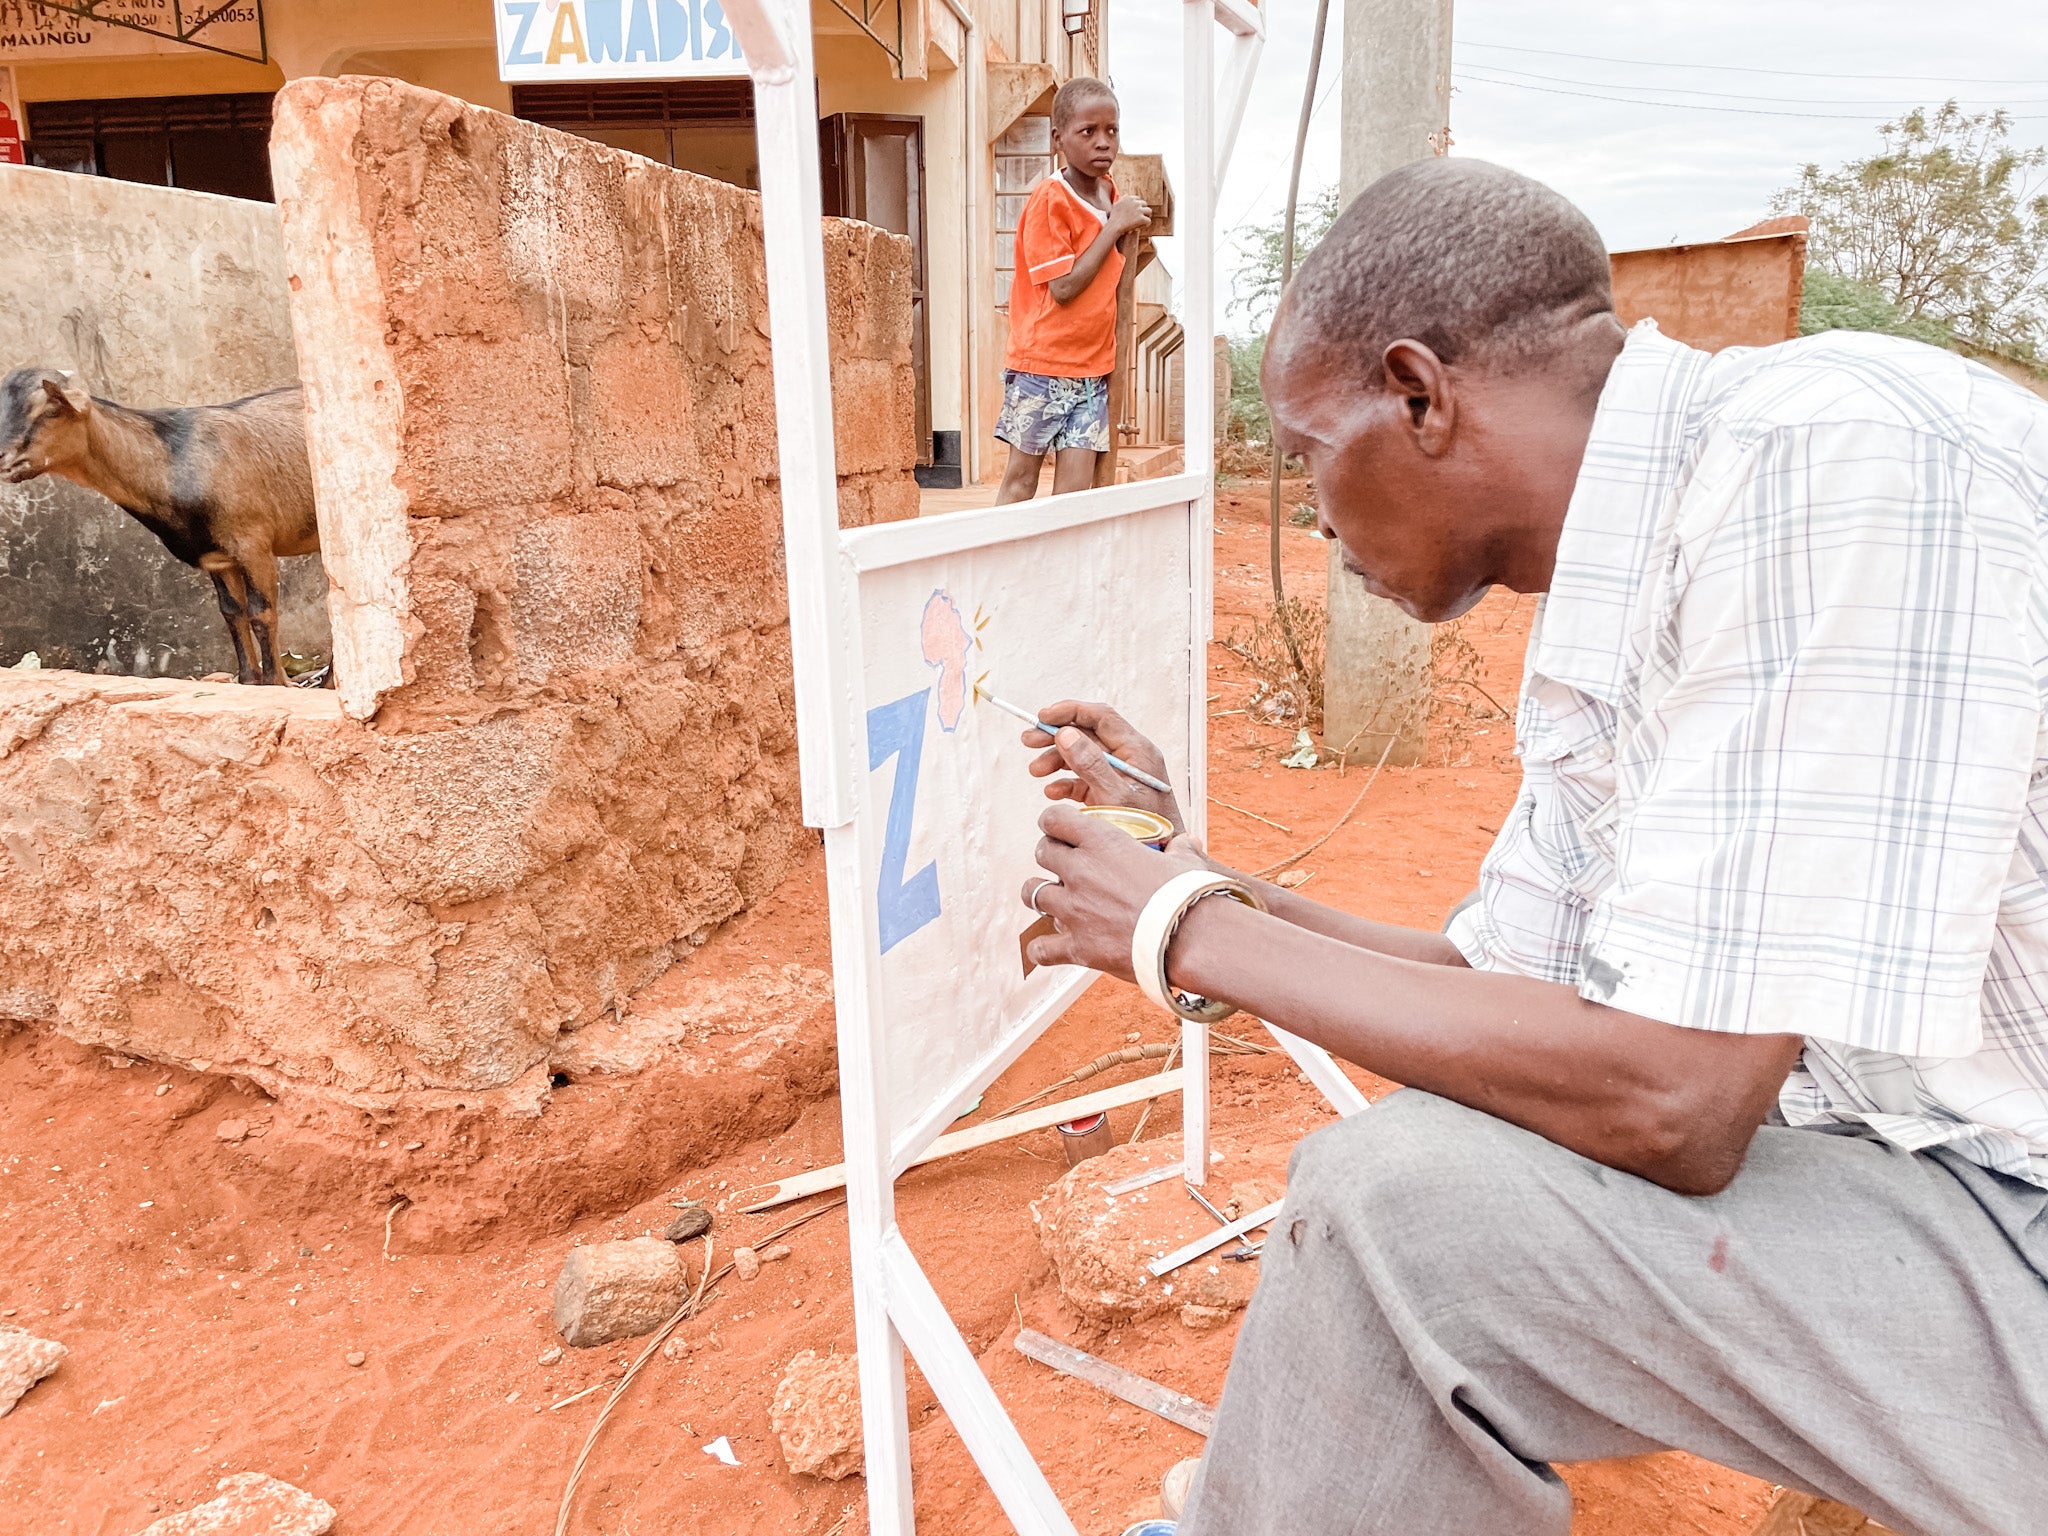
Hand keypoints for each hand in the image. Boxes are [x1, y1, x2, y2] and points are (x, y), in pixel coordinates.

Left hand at [1022, 803, 1214, 975]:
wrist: (1190, 939)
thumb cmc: (1188, 896)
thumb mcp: (1186, 863)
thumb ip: (1180, 850)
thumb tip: (1188, 843)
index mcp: (1103, 842)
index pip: (1056, 819)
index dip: (1054, 822)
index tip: (1060, 828)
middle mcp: (1080, 871)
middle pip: (1043, 852)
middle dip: (1049, 855)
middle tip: (1062, 864)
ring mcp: (1074, 909)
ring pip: (1032, 893)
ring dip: (1039, 894)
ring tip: (1051, 899)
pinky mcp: (1077, 946)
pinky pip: (1041, 948)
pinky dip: (1042, 948)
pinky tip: (1049, 947)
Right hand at [1024, 699, 1186, 833]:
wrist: (1162, 858)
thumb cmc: (1147, 829)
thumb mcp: (1116, 796)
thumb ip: (1091, 765)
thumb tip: (1067, 734)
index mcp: (1137, 751)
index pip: (1100, 717)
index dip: (1069, 712)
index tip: (1042, 717)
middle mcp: (1129, 758)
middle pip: (1087, 734)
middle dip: (1055, 735)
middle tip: (1028, 741)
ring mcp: (1119, 776)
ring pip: (1081, 756)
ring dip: (1056, 760)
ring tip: (1035, 772)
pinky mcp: (1111, 793)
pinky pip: (1084, 779)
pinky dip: (1065, 782)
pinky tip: (1052, 792)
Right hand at [1107, 196, 1152, 237]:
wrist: (1114, 226)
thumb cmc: (1114, 217)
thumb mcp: (1116, 204)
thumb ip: (1122, 199)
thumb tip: (1126, 195)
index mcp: (1129, 198)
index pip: (1138, 199)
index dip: (1138, 205)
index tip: (1136, 211)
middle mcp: (1135, 202)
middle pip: (1145, 204)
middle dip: (1143, 210)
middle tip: (1141, 216)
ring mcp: (1139, 210)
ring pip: (1149, 211)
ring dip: (1147, 216)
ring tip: (1143, 221)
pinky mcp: (1141, 218)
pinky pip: (1148, 221)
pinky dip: (1146, 224)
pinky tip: (1143, 227)